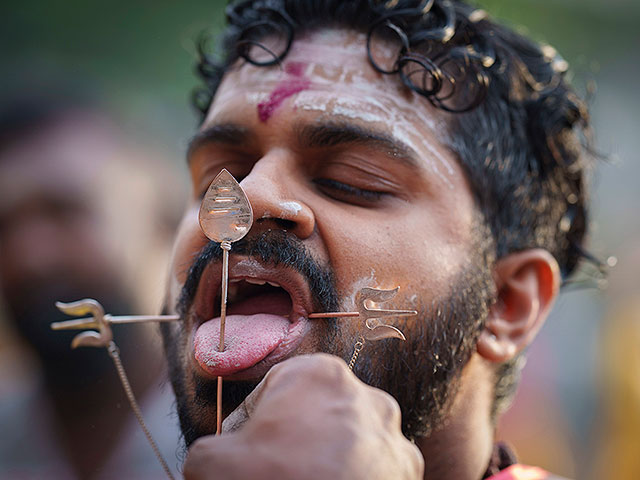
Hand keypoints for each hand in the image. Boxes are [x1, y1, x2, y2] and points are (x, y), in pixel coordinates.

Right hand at [183, 353, 423, 479]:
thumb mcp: (213, 461)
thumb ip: (209, 447)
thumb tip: (213, 458)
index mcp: (319, 373)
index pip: (275, 388)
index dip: (254, 420)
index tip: (246, 448)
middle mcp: (363, 393)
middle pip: (316, 411)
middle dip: (296, 437)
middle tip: (277, 468)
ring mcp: (390, 431)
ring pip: (348, 437)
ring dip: (329, 455)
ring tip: (309, 479)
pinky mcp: (407, 467)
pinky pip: (376, 465)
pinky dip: (358, 475)